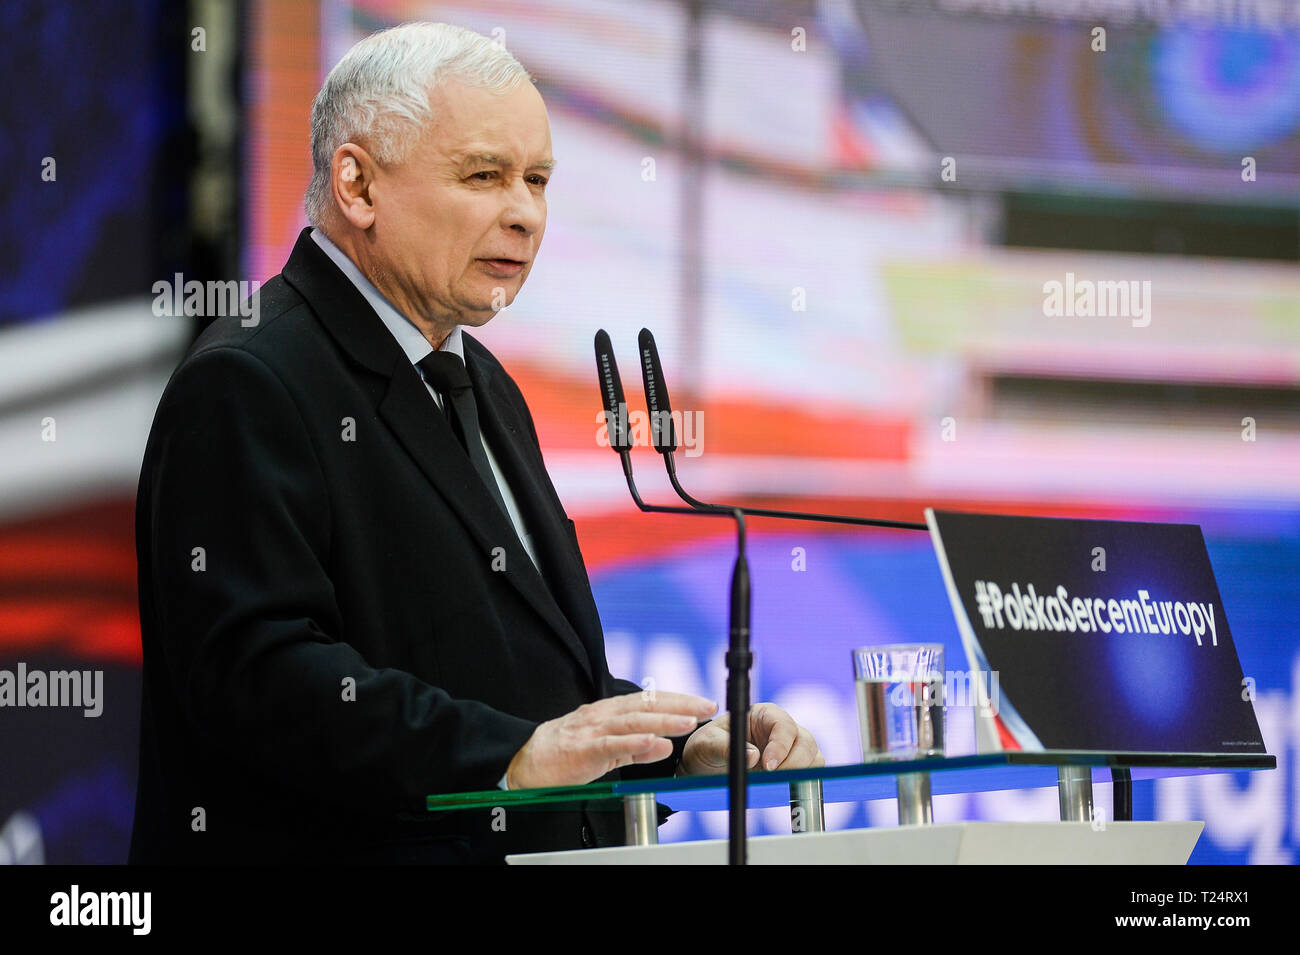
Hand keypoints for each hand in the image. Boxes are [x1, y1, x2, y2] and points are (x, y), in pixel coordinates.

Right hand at [506, 692, 717, 788]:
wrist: (524, 761)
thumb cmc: (564, 753)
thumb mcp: (606, 749)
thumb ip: (635, 747)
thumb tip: (665, 745)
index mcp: (609, 712)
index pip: (649, 701)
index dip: (678, 699)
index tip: (703, 702)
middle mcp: (603, 715)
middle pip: (646, 705)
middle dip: (679, 704)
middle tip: (707, 706)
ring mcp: (592, 731)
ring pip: (633, 722)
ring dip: (663, 721)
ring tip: (688, 722)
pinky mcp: (582, 750)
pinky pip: (611, 745)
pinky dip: (633, 742)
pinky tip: (652, 742)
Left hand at [678, 702, 823, 775]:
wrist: (706, 764)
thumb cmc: (707, 746)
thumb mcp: (707, 744)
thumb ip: (726, 747)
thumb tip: (753, 757)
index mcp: (764, 714)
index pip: (783, 725)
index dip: (780, 746)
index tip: (767, 765)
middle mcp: (782, 729)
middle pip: (805, 741)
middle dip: (793, 763)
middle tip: (771, 778)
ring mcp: (792, 747)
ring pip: (813, 757)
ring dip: (800, 773)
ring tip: (772, 784)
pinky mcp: (794, 767)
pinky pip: (811, 773)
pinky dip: (802, 782)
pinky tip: (781, 789)